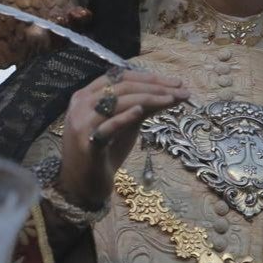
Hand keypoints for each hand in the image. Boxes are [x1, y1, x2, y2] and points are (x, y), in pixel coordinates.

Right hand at [57, 69, 188, 209]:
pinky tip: (140, 110)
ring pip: (117, 101)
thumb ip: (141, 107)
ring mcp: (82, 123)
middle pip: (122, 86)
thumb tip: (171, 92)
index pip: (120, 77)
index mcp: (87, 96)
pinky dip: (124, 117)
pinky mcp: (88, 144)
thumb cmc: (105, 153)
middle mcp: (81, 105)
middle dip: (154, 86)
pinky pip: (107, 126)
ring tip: (172, 99)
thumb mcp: (125, 125)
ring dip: (148, 97)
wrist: (84, 186)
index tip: (175, 82)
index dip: (148, 77)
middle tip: (181, 90)